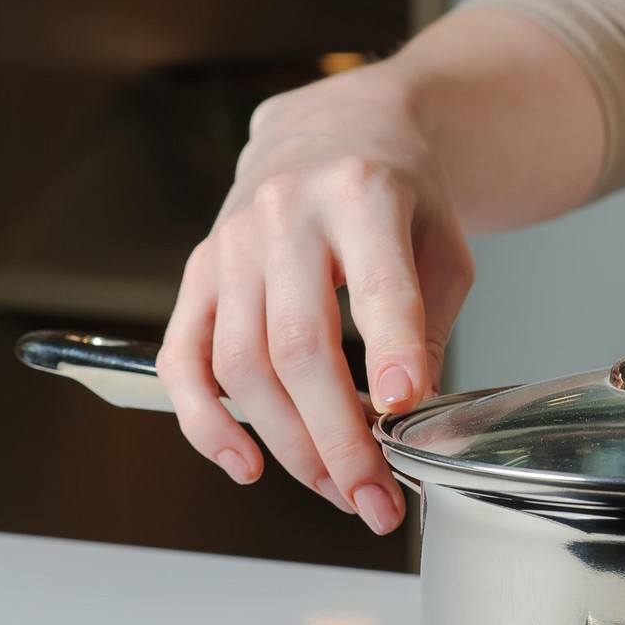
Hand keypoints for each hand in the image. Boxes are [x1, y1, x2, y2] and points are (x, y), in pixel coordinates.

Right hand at [158, 68, 473, 533]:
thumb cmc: (397, 192)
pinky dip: (205, 421)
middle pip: (297, 346)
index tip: (403, 409)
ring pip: (241, 364)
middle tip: (374, 497)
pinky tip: (244, 464)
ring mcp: (232, 241)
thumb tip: (405, 414)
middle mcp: (285, 212)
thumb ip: (424, 325)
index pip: (375, 285)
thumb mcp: (442, 245)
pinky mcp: (199, 269)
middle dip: (337, 438)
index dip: (389, 351)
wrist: (336, 127)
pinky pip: (182, 358)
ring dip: (287, 444)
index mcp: (362, 193)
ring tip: (335, 489)